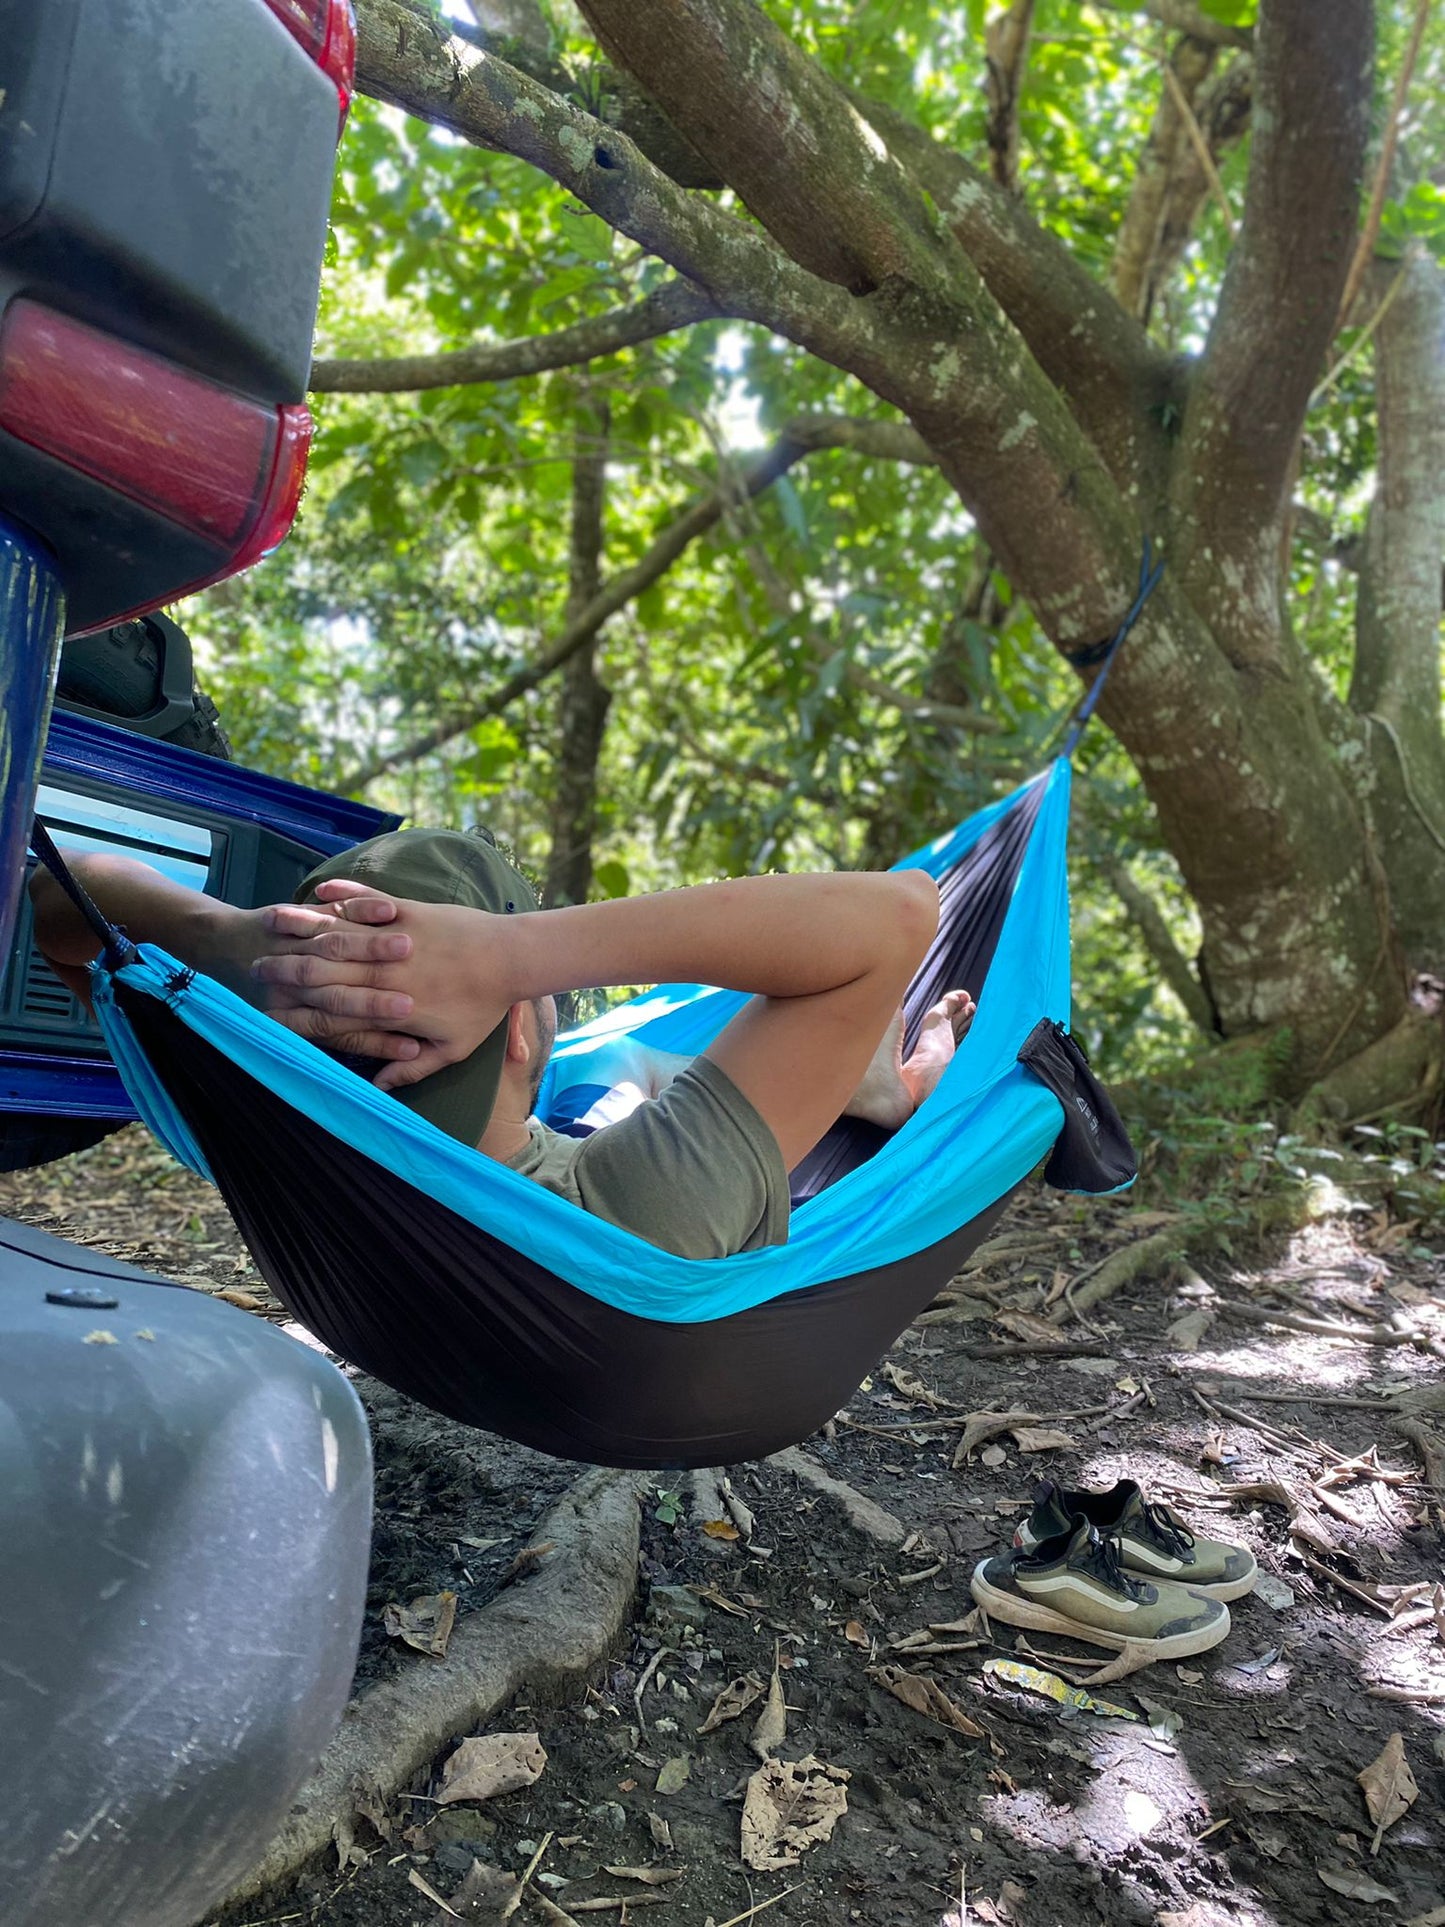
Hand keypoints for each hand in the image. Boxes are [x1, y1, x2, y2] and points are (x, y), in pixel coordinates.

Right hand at [251, 878, 514, 1087]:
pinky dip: (341, 894)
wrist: (512, 958)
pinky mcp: (407, 909)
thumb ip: (413, 1067)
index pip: (334, 1010)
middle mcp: (386, 970)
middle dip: (286, 968)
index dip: (300, 1009)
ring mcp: (395, 936)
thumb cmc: (484, 1006)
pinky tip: (317, 891)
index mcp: (392, 1006)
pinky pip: (366, 900)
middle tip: (252, 966)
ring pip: (340, 933)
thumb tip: (381, 1087)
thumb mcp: (453, 1047)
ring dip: (303, 929)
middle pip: (325, 969)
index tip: (268, 1011)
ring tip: (273, 926)